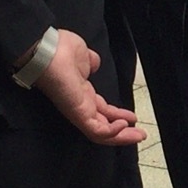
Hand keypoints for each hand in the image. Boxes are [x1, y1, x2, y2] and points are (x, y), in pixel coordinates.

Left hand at [32, 29, 143, 146]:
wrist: (46, 50)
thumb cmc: (60, 50)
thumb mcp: (84, 55)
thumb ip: (91, 62)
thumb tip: (95, 63)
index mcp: (82, 93)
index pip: (102, 110)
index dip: (118, 115)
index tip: (132, 118)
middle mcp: (81, 105)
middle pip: (105, 125)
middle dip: (124, 132)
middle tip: (140, 135)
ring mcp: (79, 111)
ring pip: (102, 133)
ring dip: (122, 137)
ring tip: (139, 136)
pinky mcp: (78, 114)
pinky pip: (97, 131)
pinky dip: (112, 131)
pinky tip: (124, 124)